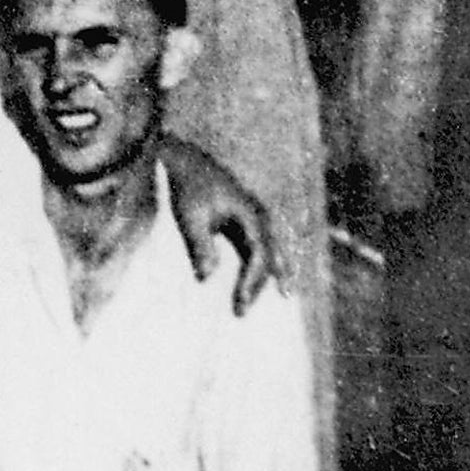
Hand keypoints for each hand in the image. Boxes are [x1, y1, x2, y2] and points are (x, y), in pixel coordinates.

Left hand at [156, 137, 287, 314]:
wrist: (185, 158)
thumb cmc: (188, 187)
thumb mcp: (189, 216)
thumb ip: (199, 246)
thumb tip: (206, 278)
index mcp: (249, 215)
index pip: (257, 257)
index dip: (249, 284)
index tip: (237, 306)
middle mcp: (258, 215)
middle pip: (269, 256)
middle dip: (260, 284)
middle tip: (240, 312)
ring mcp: (254, 214)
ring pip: (269, 249)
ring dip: (271, 273)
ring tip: (283, 296)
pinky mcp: (244, 216)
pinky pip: (259, 244)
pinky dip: (261, 262)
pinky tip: (262, 278)